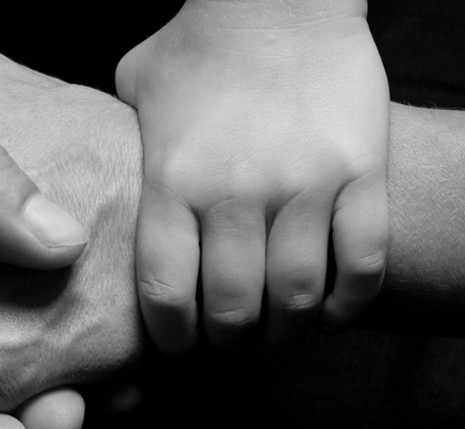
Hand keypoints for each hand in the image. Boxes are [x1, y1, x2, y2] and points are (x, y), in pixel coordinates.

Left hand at [115, 0, 389, 351]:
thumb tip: (101, 204)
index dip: (172, 337)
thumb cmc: (198, 47)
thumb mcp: (135, 99)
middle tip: (232, 339)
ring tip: (279, 327)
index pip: (166, 294)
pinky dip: (348, 302)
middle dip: (230, 341)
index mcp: (171, 181)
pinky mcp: (361, 173)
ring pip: (299, 298)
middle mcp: (235, 192)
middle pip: (234, 310)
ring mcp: (304, 184)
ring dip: (287, 328)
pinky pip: (363, 265)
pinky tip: (331, 308)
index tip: (179, 345)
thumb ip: (125, 159)